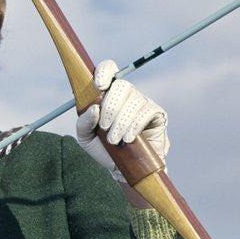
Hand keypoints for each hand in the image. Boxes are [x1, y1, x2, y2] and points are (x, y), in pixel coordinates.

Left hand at [75, 59, 169, 182]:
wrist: (120, 168)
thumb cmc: (102, 148)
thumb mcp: (85, 138)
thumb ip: (83, 122)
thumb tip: (94, 108)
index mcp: (107, 94)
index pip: (109, 69)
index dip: (105, 72)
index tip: (99, 86)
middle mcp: (126, 95)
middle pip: (121, 86)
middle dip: (111, 107)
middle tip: (105, 127)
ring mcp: (142, 103)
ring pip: (133, 101)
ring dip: (121, 122)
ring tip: (114, 140)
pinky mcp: (156, 114)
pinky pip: (147, 111)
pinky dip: (135, 125)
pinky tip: (128, 138)